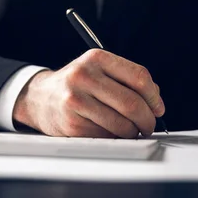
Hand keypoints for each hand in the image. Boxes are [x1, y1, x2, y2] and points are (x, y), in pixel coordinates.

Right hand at [13, 49, 165, 137]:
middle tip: (149, 126)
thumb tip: (156, 101)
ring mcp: (76, 100)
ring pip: (122, 124)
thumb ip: (127, 79)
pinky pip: (107, 137)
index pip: (139, 77)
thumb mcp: (98, 70)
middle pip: (132, 103)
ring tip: (130, 130)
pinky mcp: (71, 124)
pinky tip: (109, 132)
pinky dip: (115, 139)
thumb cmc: (76, 85)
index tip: (158, 108)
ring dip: (133, 132)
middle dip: (147, 120)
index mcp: (96, 58)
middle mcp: (84, 76)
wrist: (39, 98)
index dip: (154, 96)